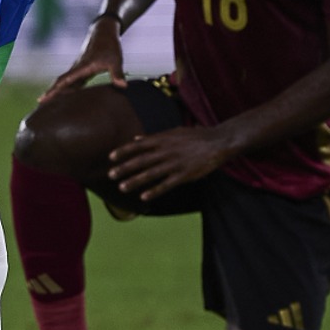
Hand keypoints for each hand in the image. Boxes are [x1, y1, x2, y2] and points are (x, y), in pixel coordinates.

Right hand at [39, 16, 126, 101]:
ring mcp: (79, 69)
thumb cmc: (110, 45)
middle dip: (51, 93)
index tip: (43, 98)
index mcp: (82, 67)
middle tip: (40, 103)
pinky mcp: (83, 70)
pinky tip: (66, 97)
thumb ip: (117, 73)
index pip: (64, 81)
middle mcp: (77, 68)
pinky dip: (67, 89)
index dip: (54, 91)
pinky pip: (72, 81)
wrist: (103, 32)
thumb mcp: (115, 60)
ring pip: (65, 82)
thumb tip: (122, 86)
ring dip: (58, 91)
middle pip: (61, 83)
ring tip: (49, 103)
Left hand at [107, 126, 234, 200]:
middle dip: (125, 168)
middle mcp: (166, 151)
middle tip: (110, 175)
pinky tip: (144, 197)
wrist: (218, 142)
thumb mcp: (173, 132)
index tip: (110, 157)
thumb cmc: (195, 136)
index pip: (138, 145)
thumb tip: (135, 138)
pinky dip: (155, 191)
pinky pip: (167, 184)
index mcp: (162, 139)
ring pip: (152, 174)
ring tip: (122, 188)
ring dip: (135, 181)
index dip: (123, 151)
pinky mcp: (185, 175)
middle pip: (141, 160)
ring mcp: (175, 163)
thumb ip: (153, 137)